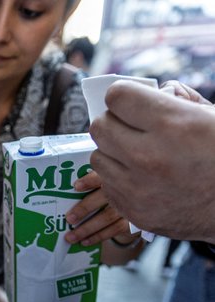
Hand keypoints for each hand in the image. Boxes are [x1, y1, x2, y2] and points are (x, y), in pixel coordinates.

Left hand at [64, 170, 130, 245]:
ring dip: (87, 228)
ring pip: (107, 217)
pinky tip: (84, 241)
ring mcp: (130, 206)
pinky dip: (98, 236)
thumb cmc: (112, 190)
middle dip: (84, 208)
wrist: (138, 202)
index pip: (102, 176)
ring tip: (71, 236)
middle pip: (103, 198)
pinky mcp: (134, 221)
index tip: (76, 186)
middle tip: (69, 219)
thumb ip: (91, 183)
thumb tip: (67, 190)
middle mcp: (123, 190)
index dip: (90, 180)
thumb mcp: (105, 182)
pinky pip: (114, 229)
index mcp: (113, 176)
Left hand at [90, 80, 214, 242]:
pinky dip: (119, 178)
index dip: (123, 95)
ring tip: (137, 153)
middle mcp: (148, 157)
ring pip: (98, 157)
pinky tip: (142, 177)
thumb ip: (181, 98)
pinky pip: (107, 185)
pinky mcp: (133, 211)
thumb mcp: (214, 117)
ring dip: (113, 151)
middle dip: (113, 121)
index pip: (116, 97)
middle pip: (100, 127)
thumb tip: (158, 91)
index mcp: (171, 125)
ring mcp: (137, 188)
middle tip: (131, 126)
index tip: (131, 100)